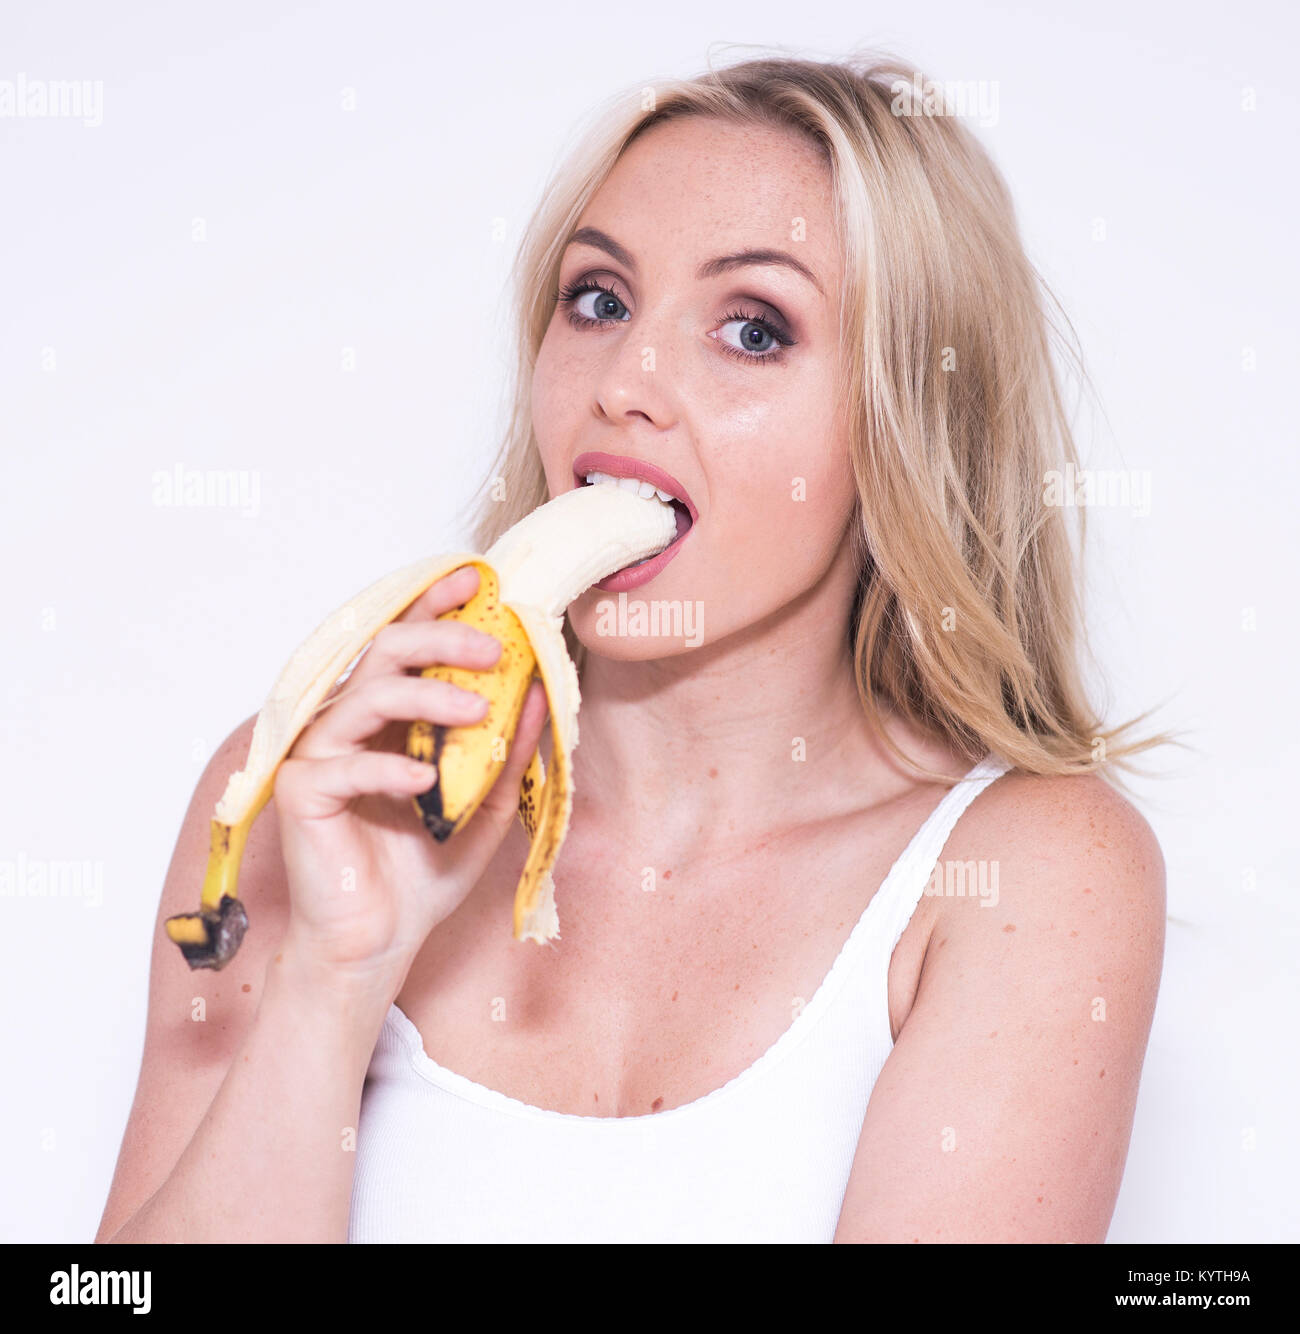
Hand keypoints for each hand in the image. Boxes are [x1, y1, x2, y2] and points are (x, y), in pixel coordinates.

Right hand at [271, 565, 548, 987]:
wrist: (379, 943)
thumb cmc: (423, 872)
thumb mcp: (486, 806)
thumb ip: (509, 751)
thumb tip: (539, 689)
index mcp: (390, 721)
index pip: (408, 645)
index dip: (436, 606)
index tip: (479, 581)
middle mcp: (350, 725)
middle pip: (384, 653)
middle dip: (439, 638)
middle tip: (493, 647)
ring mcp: (321, 756)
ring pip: (365, 698)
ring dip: (424, 695)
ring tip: (475, 709)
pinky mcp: (303, 794)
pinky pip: (344, 766)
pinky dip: (388, 770)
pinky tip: (423, 786)